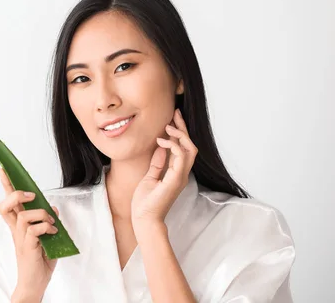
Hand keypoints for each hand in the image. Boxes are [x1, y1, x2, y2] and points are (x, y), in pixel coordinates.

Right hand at [0, 167, 59, 300]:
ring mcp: (21, 239)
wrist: (35, 283)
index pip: (9, 202)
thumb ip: (48, 221)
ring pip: (23, 216)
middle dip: (16, 194)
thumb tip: (52, 208)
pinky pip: (34, 230)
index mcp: (19, 226)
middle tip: (30, 196)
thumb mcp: (48, 236)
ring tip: (50, 223)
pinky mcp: (28, 247)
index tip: (3, 170)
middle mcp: (17, 230)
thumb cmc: (40, 261)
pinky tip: (53, 233)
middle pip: (6, 205)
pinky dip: (46, 227)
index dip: (6, 185)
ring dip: (40, 214)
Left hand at [131, 108, 197, 231]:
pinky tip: (161, 141)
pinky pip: (181, 157)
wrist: (144, 219)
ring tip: (167, 127)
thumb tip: (161, 147)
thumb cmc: (146, 202)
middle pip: (190, 145)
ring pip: (190, 149)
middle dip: (183, 128)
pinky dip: (173, 146)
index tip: (173, 118)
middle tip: (174, 114)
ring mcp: (181, 177)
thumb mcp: (151, 176)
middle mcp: (182, 173)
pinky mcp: (176, 180)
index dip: (180, 132)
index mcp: (177, 172)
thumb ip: (158, 162)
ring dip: (180, 135)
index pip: (183, 148)